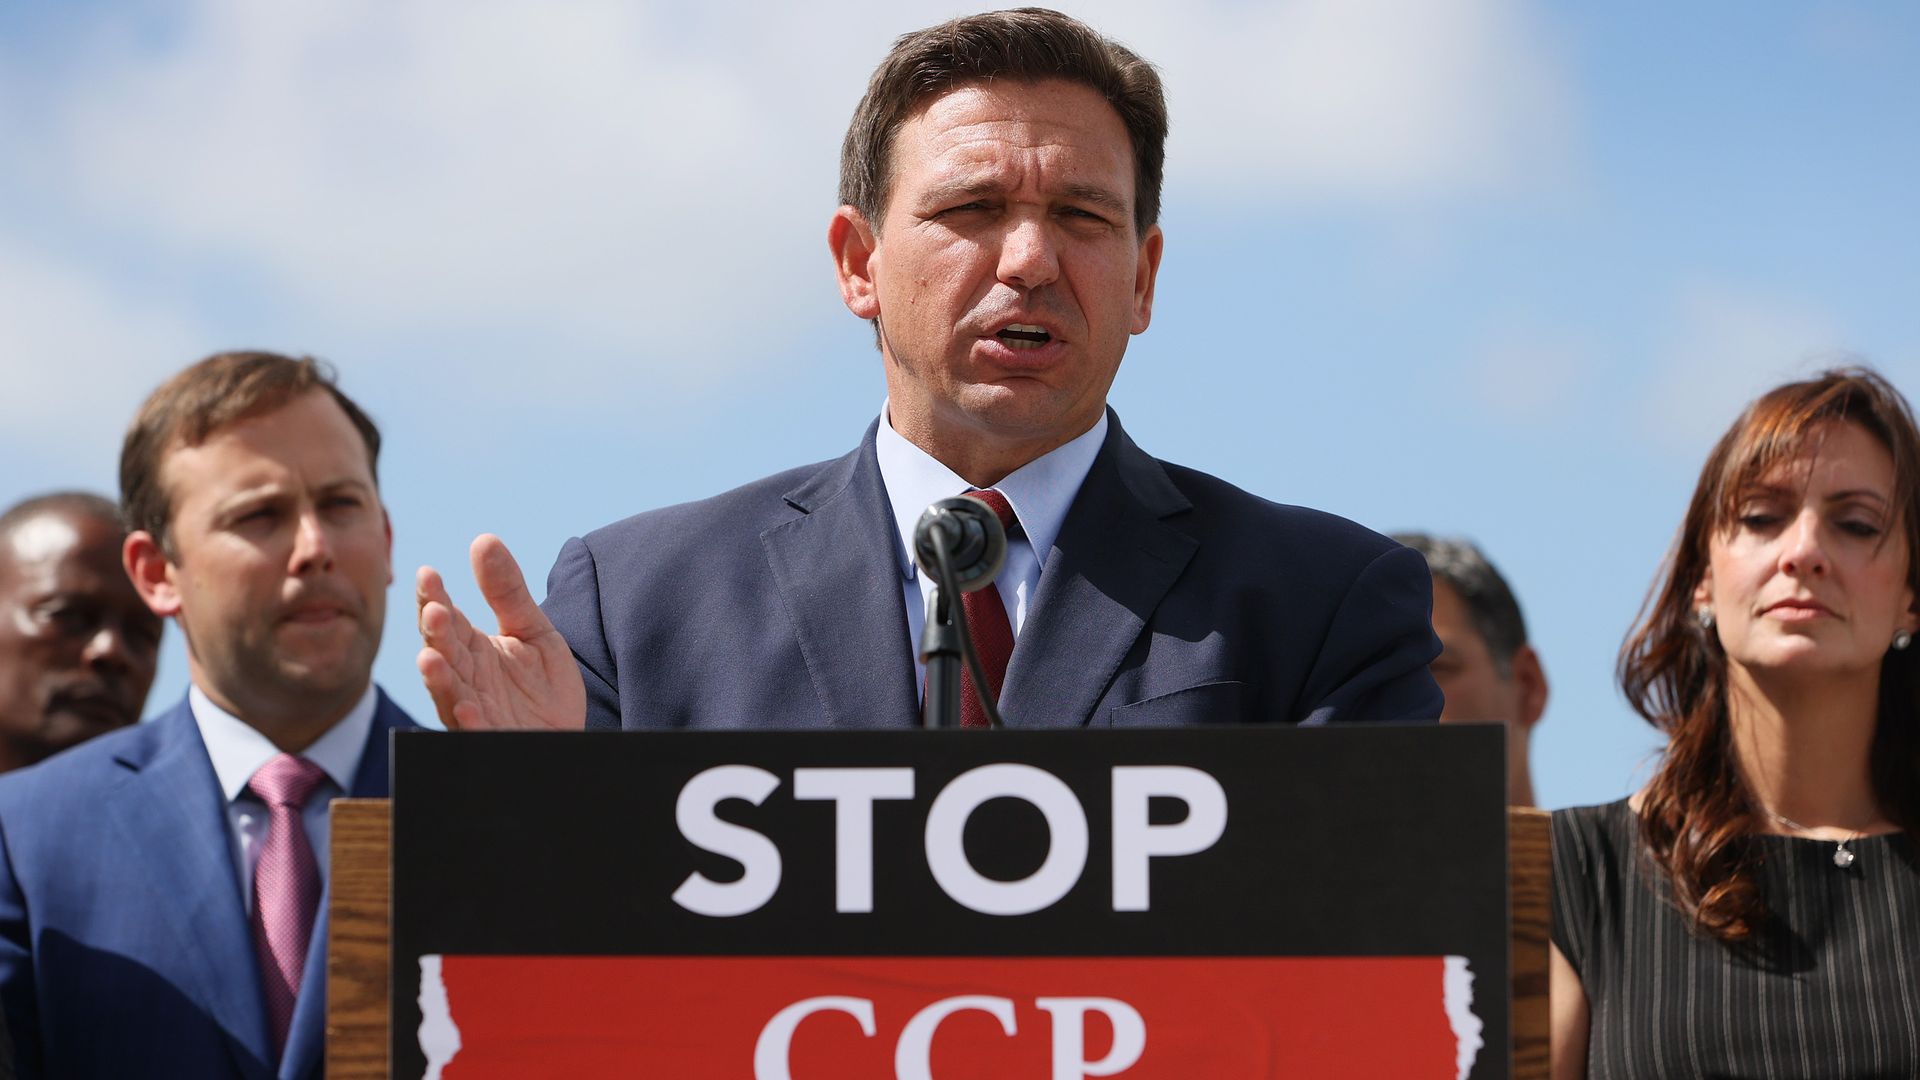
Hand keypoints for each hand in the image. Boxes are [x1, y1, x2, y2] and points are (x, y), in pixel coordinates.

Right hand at [416, 534, 585, 730]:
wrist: (567, 736)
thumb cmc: (544, 687)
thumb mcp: (533, 631)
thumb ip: (508, 592)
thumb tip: (483, 540)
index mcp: (470, 649)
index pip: (445, 618)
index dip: (433, 598)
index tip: (428, 574)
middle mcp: (465, 679)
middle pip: (442, 652)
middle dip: (435, 634)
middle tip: (434, 611)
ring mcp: (474, 711)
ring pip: (448, 694)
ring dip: (437, 678)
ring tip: (430, 658)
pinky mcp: (491, 739)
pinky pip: (475, 733)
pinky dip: (469, 723)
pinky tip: (468, 708)